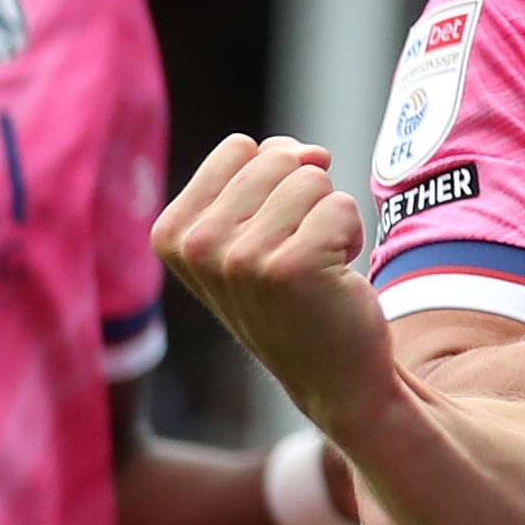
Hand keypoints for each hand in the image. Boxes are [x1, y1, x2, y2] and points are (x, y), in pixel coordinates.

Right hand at [153, 137, 394, 438]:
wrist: (332, 376)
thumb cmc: (295, 295)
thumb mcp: (255, 228)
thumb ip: (268, 171)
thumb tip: (312, 152)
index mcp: (171, 232)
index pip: (240, 148)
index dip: (274, 182)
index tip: (271, 234)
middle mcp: (197, 246)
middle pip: (278, 158)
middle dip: (305, 198)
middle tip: (299, 253)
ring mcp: (240, 259)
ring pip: (313, 178)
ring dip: (329, 218)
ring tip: (316, 267)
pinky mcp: (292, 268)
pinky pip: (342, 205)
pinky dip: (352, 235)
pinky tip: (335, 278)